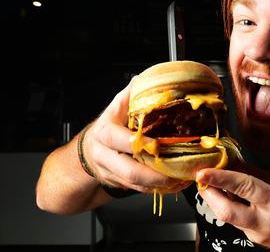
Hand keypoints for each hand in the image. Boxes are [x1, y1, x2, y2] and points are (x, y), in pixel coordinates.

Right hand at [81, 78, 190, 193]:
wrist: (88, 152)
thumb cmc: (108, 127)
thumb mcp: (115, 108)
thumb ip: (129, 95)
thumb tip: (144, 79)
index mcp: (105, 133)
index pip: (119, 140)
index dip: (139, 144)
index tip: (158, 146)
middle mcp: (105, 155)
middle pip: (129, 171)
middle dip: (154, 175)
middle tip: (176, 173)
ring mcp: (111, 173)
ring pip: (135, 185)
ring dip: (159, 185)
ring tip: (180, 180)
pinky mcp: (119, 184)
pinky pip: (139, 190)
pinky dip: (157, 190)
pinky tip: (174, 186)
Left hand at [196, 165, 269, 250]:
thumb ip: (251, 172)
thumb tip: (228, 159)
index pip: (244, 187)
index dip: (220, 178)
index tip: (202, 172)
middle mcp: (267, 221)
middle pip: (227, 211)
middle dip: (209, 194)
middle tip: (201, 179)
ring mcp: (258, 235)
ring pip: (228, 216)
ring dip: (217, 200)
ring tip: (215, 185)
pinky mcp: (253, 240)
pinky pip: (235, 221)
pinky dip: (229, 207)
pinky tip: (232, 198)